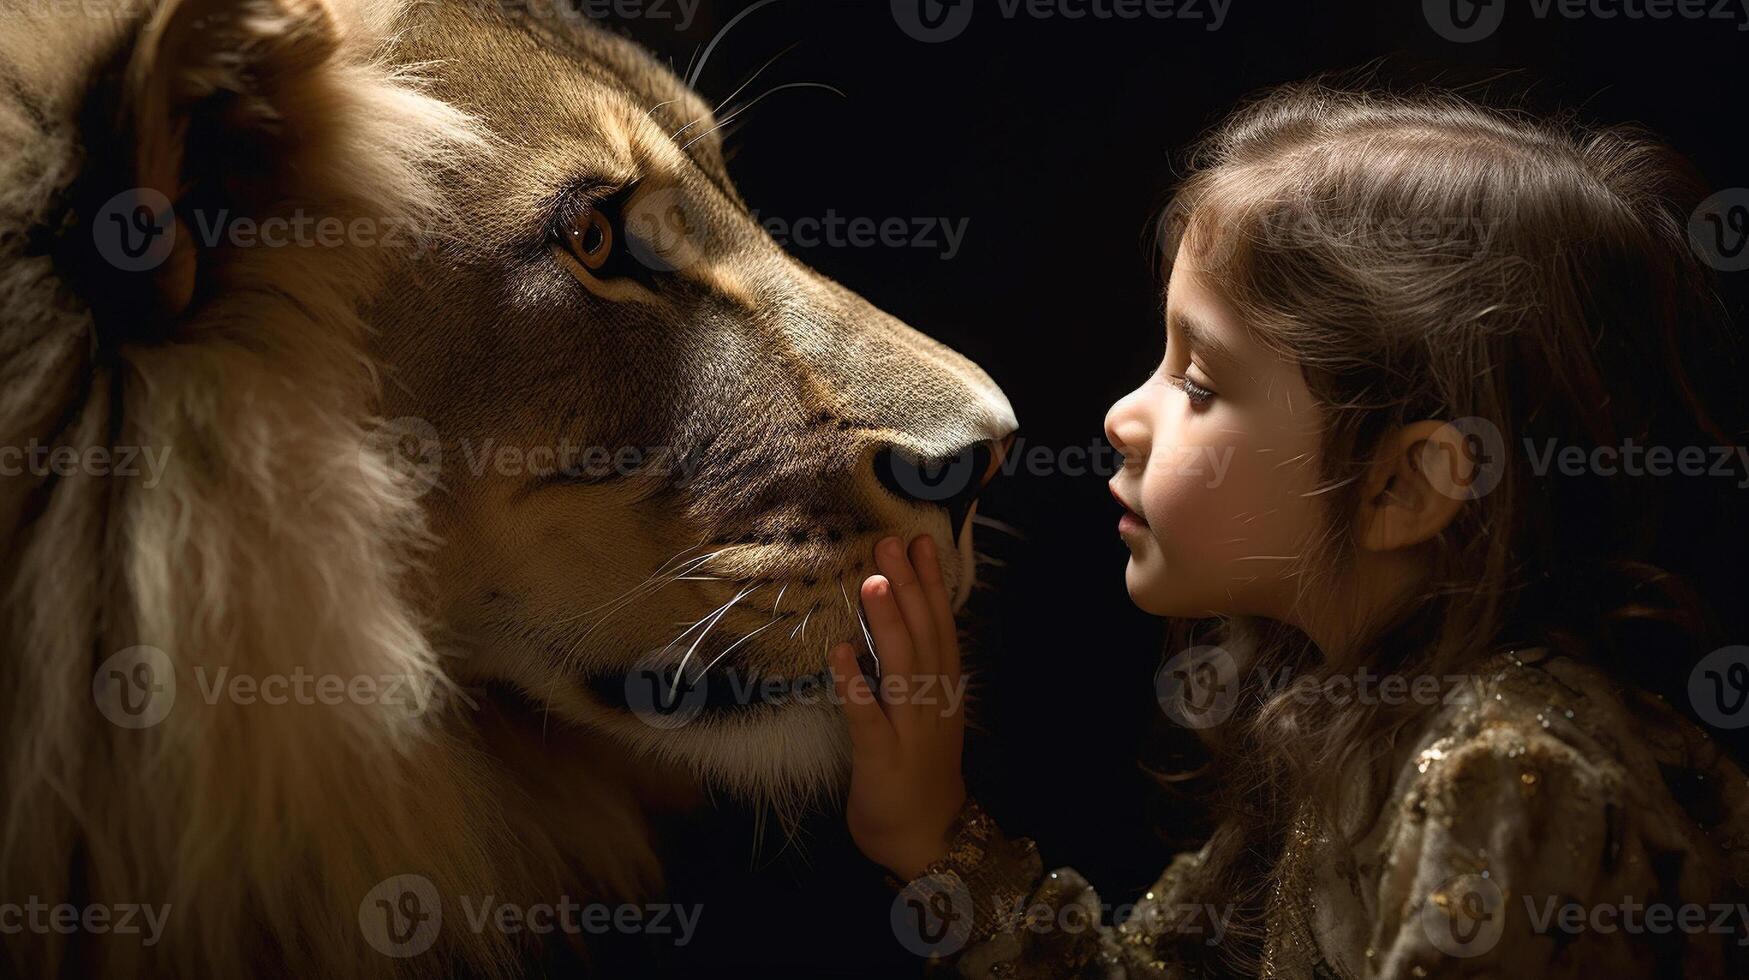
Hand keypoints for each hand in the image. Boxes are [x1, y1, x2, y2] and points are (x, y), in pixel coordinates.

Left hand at [830, 534, 967, 880]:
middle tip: (891, 544)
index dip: (932, 585)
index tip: (922, 542)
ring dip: (888, 623)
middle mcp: (933, 702)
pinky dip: (856, 684)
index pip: (941, 627)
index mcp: (944, 689)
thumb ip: (913, 672)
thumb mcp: (925, 714)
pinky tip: (840, 653)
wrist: (928, 839)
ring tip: (872, 582)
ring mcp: (911, 729)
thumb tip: (893, 620)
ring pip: (903, 668)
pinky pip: (869, 716)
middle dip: (909, 588)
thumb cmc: (918, 771)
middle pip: (925, 636)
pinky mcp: (883, 757)